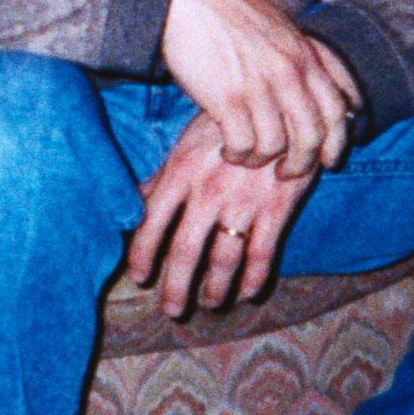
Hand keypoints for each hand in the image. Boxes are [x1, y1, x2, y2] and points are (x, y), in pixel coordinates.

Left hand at [127, 113, 317, 315]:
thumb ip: (162, 177)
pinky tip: (249, 292)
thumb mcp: (188, 142)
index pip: (151, 222)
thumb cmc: (226, 124)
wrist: (281, 103)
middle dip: (176, 286)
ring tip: (211, 304)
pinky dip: (255, 278)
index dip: (142, 254)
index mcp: (181, 172)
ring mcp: (243, 201)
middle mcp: (208, 191)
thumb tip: (131, 204)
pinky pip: (263, 253)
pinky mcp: (277, 207)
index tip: (139, 277)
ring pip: (224, 259)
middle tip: (172, 310)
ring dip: (216, 288)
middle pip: (185, 250)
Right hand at [161, 0, 358, 175]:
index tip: (327, 158)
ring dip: (262, 161)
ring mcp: (259, 86)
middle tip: (286, 172)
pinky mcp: (226, 98)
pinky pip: (244, 144)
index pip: (337, 109)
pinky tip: (229, 150)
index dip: (336, 141)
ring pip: (276, 145)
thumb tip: (317, 83)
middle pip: (311, 135)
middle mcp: (288, 72)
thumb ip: (300, 56)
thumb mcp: (278, 25)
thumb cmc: (226, 9)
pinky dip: (238, 155)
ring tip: (247, 157)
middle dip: (301, 163)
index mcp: (303, 54)